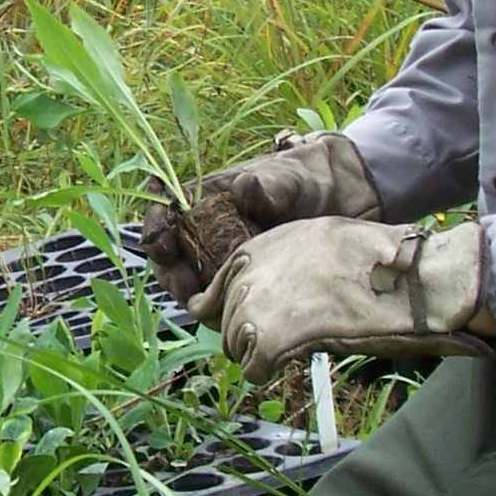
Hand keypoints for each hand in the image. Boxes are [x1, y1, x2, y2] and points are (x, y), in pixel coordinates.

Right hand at [138, 129, 384, 301]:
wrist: (340, 205)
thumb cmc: (305, 182)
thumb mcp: (288, 180)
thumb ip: (267, 186)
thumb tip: (244, 187)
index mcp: (203, 199)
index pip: (163, 211)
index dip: (155, 228)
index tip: (163, 243)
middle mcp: (204, 231)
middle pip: (168, 255)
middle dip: (169, 272)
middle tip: (184, 285)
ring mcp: (218, 259)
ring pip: (187, 282)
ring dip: (187, 295)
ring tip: (200, 303)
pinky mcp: (238, 283)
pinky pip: (216, 301)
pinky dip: (215, 310)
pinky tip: (227, 315)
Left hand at [190, 217, 492, 379]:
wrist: (405, 278)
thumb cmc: (374, 259)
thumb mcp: (317, 240)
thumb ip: (283, 262)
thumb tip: (266, 290)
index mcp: (255, 251)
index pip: (214, 293)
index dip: (225, 314)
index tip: (240, 328)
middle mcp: (247, 278)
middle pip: (227, 324)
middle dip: (249, 336)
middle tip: (283, 341)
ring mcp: (254, 310)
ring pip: (237, 348)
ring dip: (259, 354)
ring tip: (295, 348)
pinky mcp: (269, 343)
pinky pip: (253, 370)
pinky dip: (268, 373)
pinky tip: (291, 363)